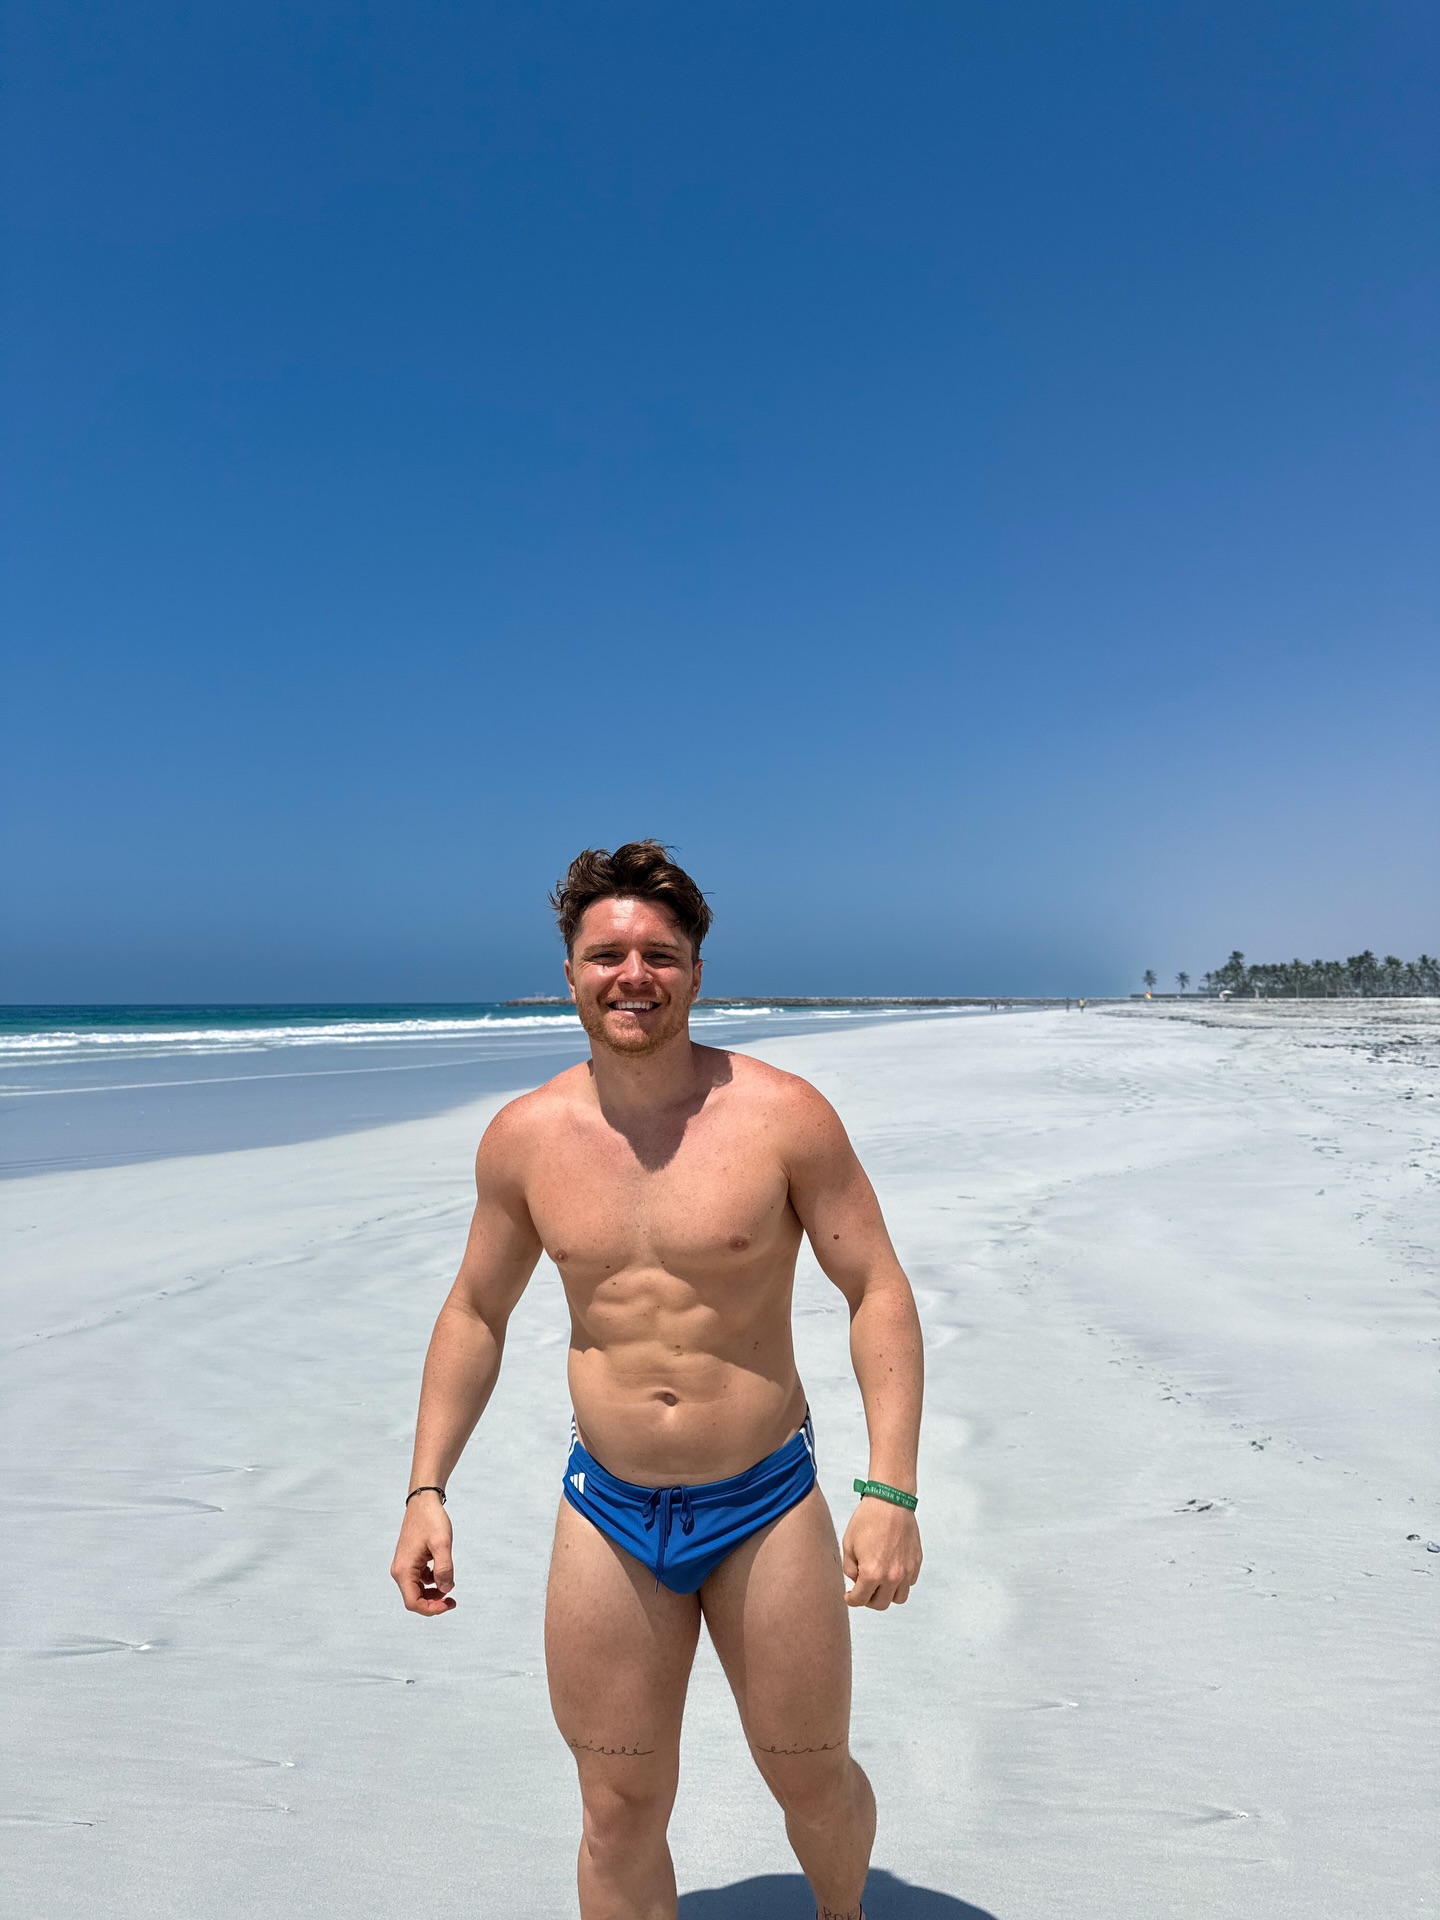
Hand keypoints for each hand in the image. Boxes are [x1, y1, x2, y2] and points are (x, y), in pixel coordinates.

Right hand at [390, 1493, 456, 1614]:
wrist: (424, 1501)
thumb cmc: (432, 1520)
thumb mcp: (442, 1543)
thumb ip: (444, 1568)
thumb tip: (445, 1589)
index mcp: (404, 1570)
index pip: (413, 1603)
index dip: (432, 1609)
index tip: (449, 1603)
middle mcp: (399, 1571)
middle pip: (414, 1599)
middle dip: (433, 1602)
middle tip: (453, 1600)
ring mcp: (403, 1566)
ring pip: (417, 1591)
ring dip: (433, 1593)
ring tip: (449, 1582)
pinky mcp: (409, 1561)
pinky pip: (419, 1580)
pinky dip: (432, 1581)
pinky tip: (442, 1570)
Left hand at [841, 1497, 921, 1609]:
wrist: (890, 1502)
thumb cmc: (868, 1519)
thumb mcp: (848, 1544)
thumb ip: (850, 1569)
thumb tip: (856, 1580)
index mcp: (872, 1573)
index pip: (860, 1600)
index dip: (851, 1600)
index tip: (849, 1597)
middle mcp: (891, 1576)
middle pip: (880, 1604)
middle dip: (868, 1600)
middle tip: (862, 1590)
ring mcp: (906, 1571)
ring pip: (898, 1598)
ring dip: (887, 1594)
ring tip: (879, 1583)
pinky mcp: (916, 1563)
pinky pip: (909, 1583)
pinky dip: (900, 1583)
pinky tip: (891, 1570)